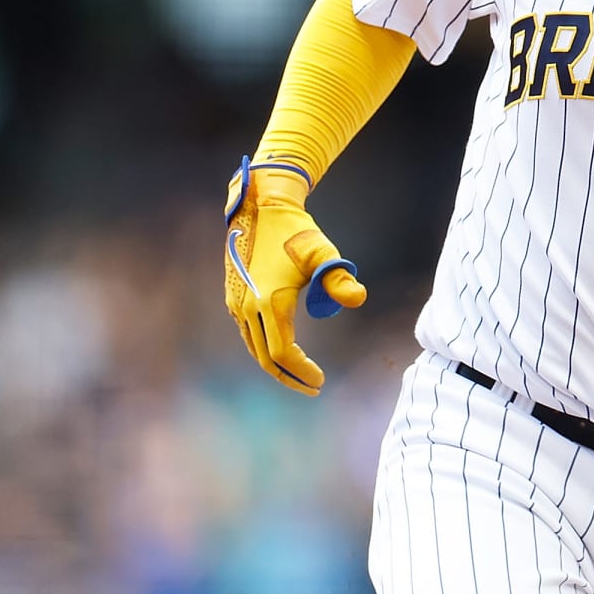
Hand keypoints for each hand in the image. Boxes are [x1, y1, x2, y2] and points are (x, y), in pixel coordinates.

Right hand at [223, 158, 366, 394]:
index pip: (282, 353)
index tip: (320, 380)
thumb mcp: (322, 252)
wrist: (260, 207)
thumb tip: (359, 299)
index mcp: (268, 302)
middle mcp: (246, 307)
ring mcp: (236, 302)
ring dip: (276, 364)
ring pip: (254, 347)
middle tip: (313, 387)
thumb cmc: (294, 230)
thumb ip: (338, 278)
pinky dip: (264, 348)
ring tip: (299, 373)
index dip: (301, 371)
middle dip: (289, 377)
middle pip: (265, 358)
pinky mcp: (234, 296)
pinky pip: (248, 333)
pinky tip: (282, 348)